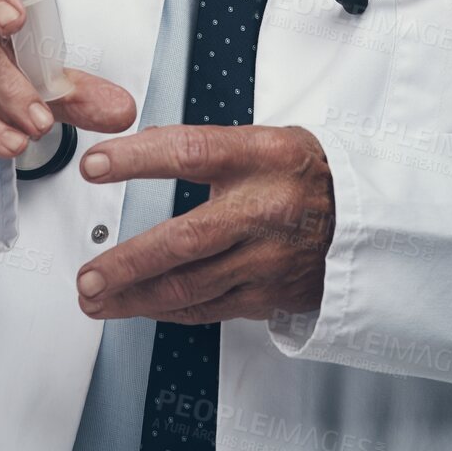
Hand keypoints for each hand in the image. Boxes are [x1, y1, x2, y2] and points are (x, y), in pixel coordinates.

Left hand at [74, 125, 334, 323]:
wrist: (362, 220)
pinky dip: (166, 310)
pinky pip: (207, 308)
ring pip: (190, 286)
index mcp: (262, 157)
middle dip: (127, 262)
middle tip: (89, 275)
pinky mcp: (268, 295)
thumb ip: (207, 145)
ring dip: (135, 296)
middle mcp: (265, 209)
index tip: (94, 166)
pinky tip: (138, 306)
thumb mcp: (265, 141)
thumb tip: (143, 140)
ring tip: (96, 298)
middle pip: (184, 239)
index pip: (188, 152)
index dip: (136, 160)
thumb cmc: (303, 175)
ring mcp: (267, 258)